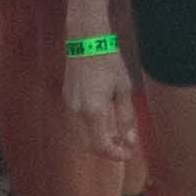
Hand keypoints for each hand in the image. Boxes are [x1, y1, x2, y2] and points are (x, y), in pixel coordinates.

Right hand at [60, 32, 140, 173]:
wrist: (86, 39)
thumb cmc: (108, 62)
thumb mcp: (124, 89)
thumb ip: (126, 117)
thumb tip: (129, 140)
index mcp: (93, 112)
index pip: (101, 147)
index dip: (116, 155)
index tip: (128, 153)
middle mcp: (77, 112)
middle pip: (90, 144)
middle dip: (108, 148)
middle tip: (124, 144)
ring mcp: (69, 105)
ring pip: (83, 133)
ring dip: (99, 137)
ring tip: (117, 130)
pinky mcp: (67, 98)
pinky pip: (79, 121)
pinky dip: (92, 126)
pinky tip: (105, 116)